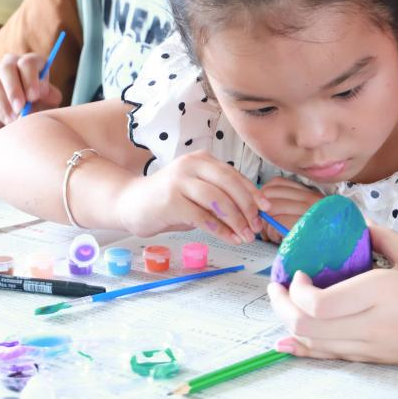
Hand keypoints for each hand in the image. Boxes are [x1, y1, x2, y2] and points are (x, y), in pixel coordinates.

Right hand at [0, 53, 62, 133]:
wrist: (22, 125)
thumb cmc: (41, 108)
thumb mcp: (50, 102)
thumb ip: (49, 96)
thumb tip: (43, 93)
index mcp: (31, 63)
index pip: (29, 62)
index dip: (30, 78)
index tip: (34, 97)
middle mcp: (10, 64)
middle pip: (7, 67)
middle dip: (14, 89)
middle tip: (21, 108)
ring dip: (4, 102)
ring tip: (15, 119)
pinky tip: (7, 120)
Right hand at [115, 150, 271, 244]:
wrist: (131, 203)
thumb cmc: (169, 200)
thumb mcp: (198, 193)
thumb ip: (221, 198)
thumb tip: (252, 214)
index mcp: (202, 160)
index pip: (234, 175)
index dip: (253, 193)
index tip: (266, 209)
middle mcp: (191, 165)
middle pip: (229, 185)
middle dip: (247, 208)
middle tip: (256, 226)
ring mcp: (180, 181)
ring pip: (218, 200)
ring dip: (235, 221)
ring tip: (245, 236)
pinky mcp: (171, 200)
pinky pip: (202, 216)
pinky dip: (219, 229)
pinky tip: (229, 238)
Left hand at [257, 177, 321, 242]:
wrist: (335, 253)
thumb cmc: (316, 238)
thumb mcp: (304, 216)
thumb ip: (287, 205)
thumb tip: (262, 204)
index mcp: (309, 193)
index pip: (277, 183)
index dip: (264, 196)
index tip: (264, 210)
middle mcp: (310, 198)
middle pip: (269, 194)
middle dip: (261, 210)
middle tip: (264, 225)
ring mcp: (308, 210)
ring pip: (270, 208)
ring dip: (266, 224)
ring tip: (272, 234)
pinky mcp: (303, 224)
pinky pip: (275, 223)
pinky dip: (271, 233)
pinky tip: (278, 239)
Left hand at [266, 224, 397, 364]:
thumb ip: (381, 240)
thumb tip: (357, 227)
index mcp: (382, 293)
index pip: (316, 302)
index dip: (294, 289)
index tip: (296, 269)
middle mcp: (373, 326)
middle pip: (306, 327)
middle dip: (281, 307)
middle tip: (277, 286)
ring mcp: (377, 349)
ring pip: (316, 346)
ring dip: (291, 326)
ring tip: (284, 305)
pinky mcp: (382, 361)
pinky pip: (335, 357)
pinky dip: (308, 348)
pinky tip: (290, 343)